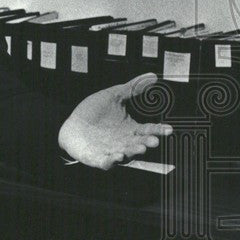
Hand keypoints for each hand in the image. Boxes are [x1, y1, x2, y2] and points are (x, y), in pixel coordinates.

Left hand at [57, 73, 172, 169]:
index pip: (148, 130)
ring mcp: (111, 151)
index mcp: (130, 129)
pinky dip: (111, 161)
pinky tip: (115, 157)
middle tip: (153, 141)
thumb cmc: (93, 112)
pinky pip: (105, 162)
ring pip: (125, 154)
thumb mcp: (113, 96)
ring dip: (132, 152)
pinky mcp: (97, 158)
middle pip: (139, 144)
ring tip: (139, 148)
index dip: (159, 130)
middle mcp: (124, 142)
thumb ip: (132, 88)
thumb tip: (152, 76)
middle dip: (147, 143)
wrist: (71, 125)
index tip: (168, 129)